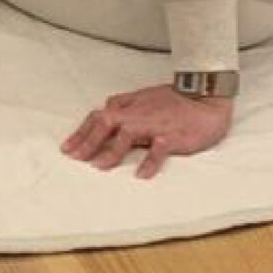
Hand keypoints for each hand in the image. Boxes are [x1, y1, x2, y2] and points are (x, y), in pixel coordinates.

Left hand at [63, 84, 233, 178]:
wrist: (205, 96)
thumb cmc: (174, 99)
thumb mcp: (144, 96)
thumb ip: (124, 102)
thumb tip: (105, 108)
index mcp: (130, 106)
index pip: (98, 117)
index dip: (81, 132)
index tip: (67, 148)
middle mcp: (137, 114)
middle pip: (106, 124)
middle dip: (88, 141)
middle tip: (74, 158)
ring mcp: (155, 125)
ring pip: (127, 134)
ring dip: (111, 151)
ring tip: (98, 167)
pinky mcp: (174, 136)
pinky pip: (159, 149)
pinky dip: (149, 162)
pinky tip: (140, 176)